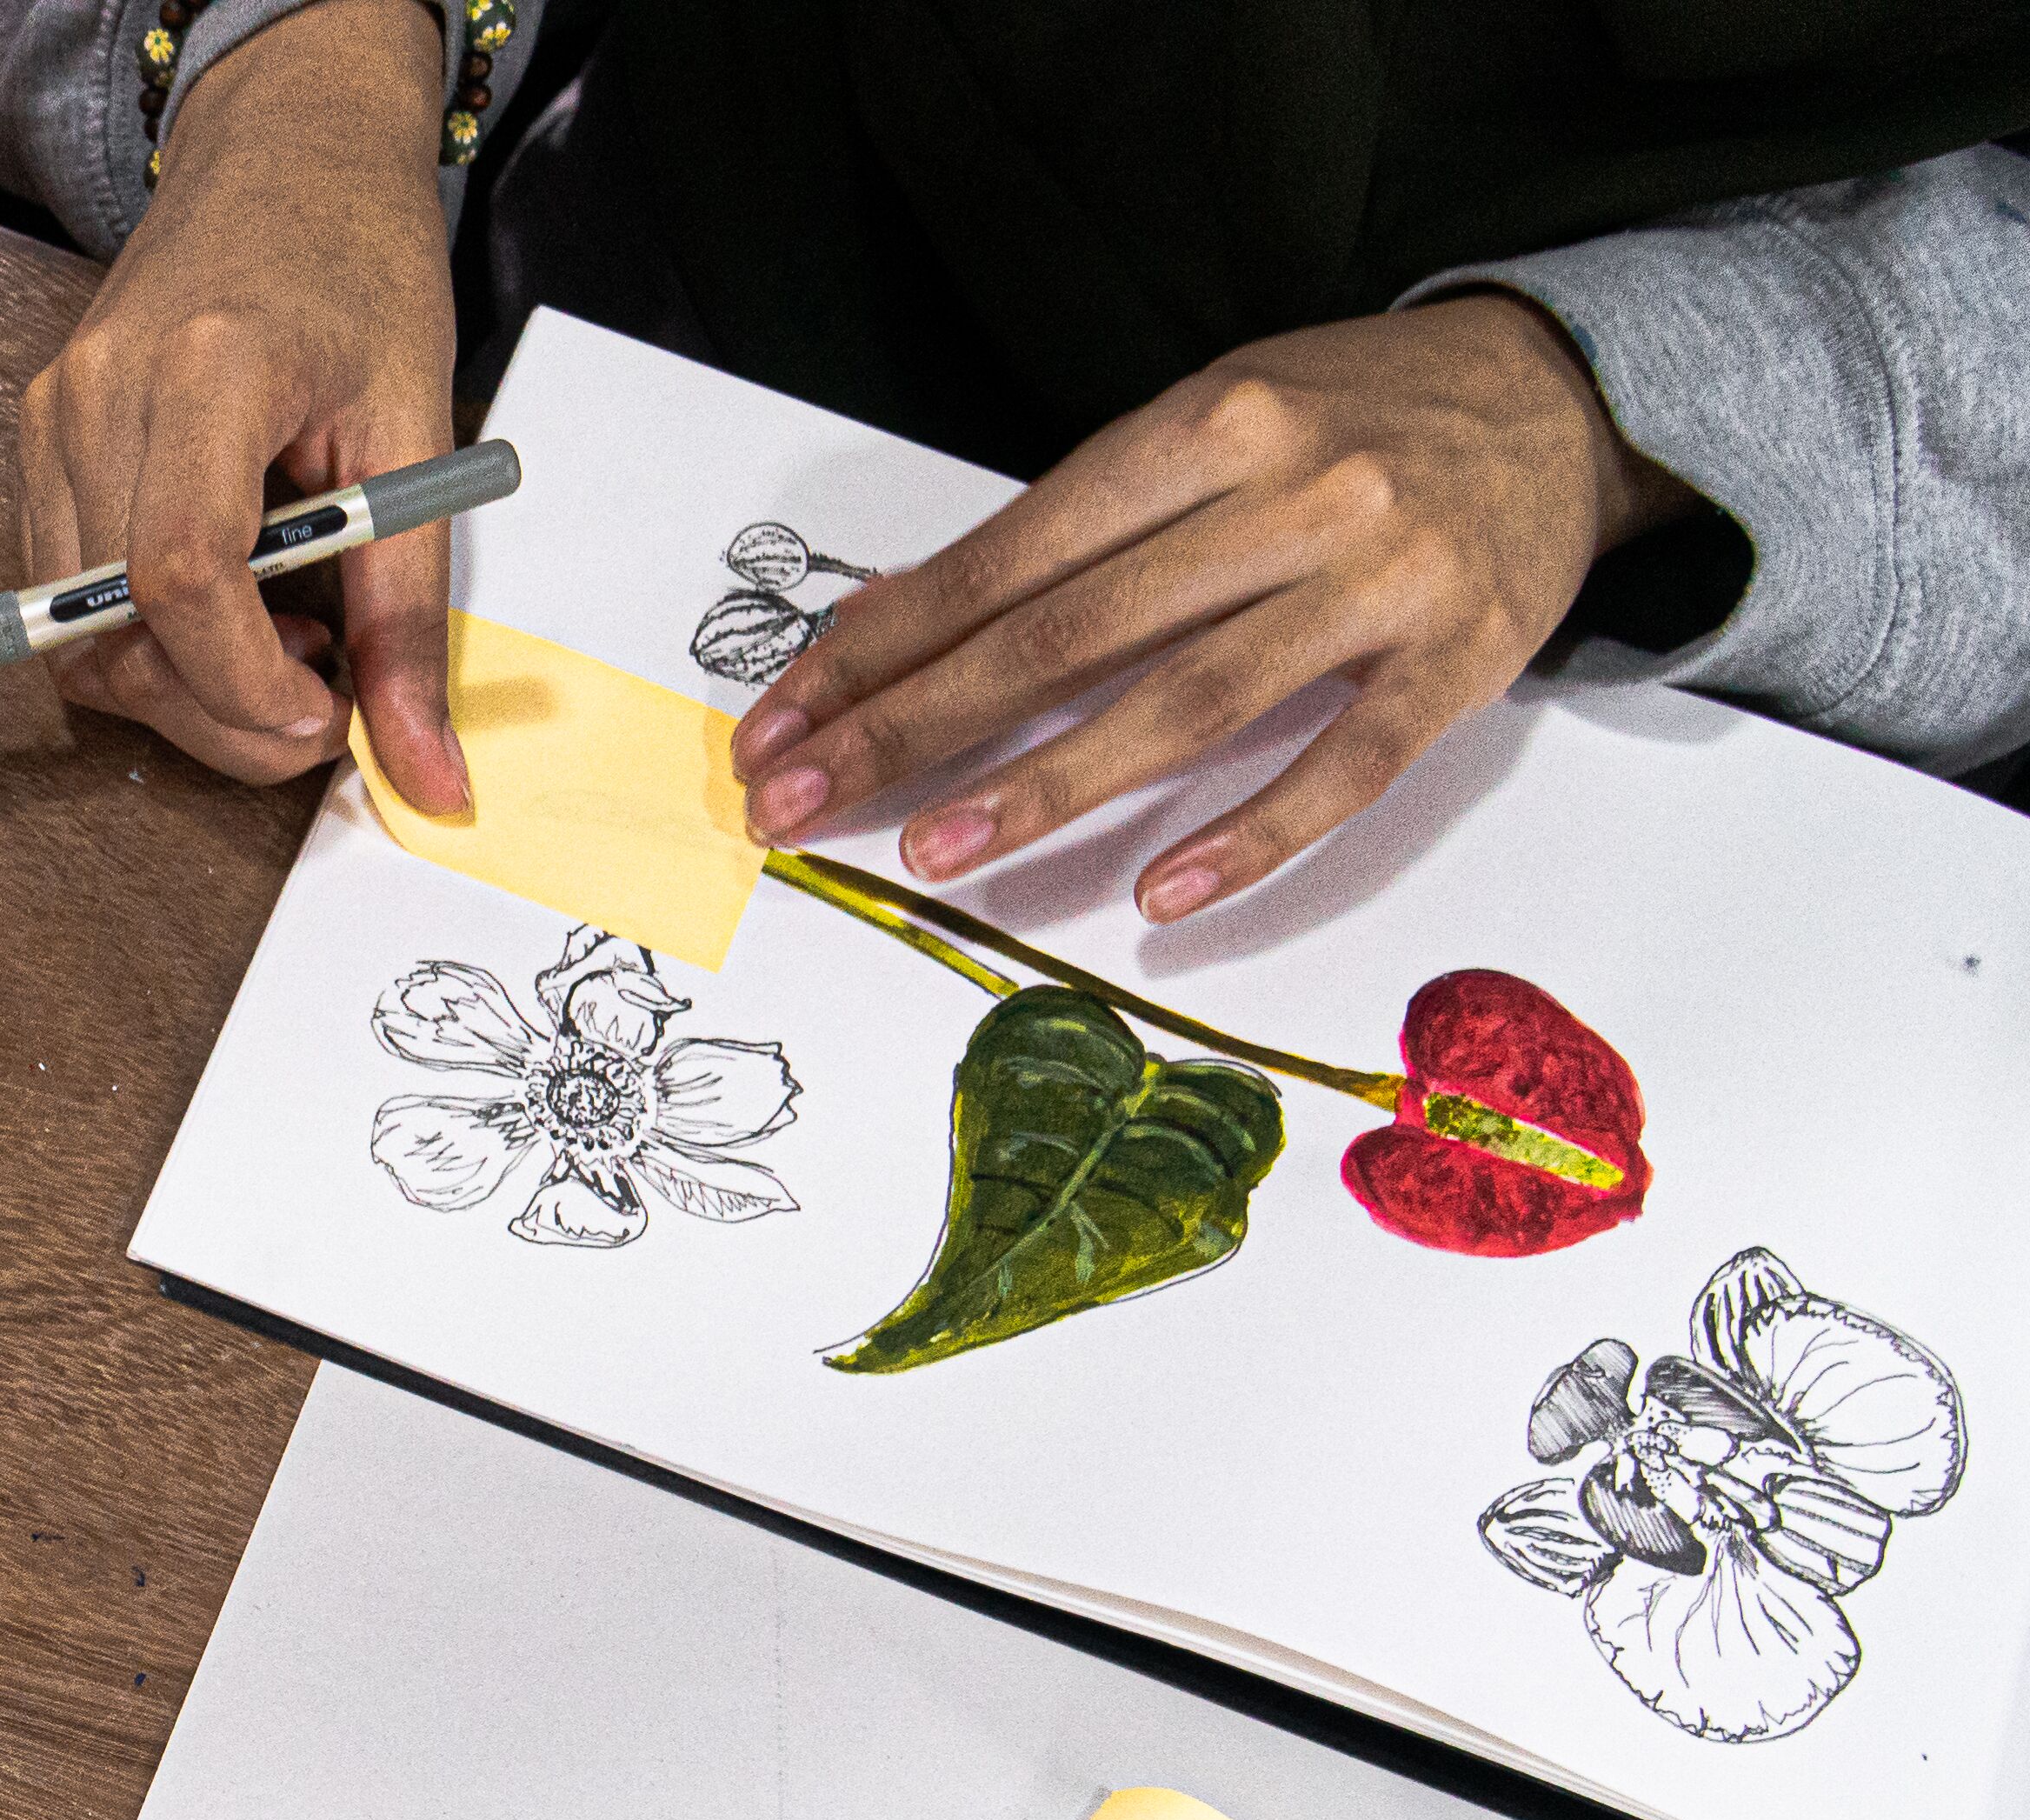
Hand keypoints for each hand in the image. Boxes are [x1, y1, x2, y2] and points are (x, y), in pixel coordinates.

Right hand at [13, 0, 465, 799]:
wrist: (283, 155)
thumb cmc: (357, 266)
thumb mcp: (419, 432)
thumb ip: (409, 618)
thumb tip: (425, 774)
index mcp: (207, 368)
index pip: (180, 575)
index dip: (244, 683)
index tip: (323, 719)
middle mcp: (100, 394)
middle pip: (112, 631)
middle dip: (219, 712)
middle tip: (321, 703)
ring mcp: (52, 418)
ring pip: (75, 639)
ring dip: (180, 684)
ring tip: (281, 641)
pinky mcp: (38, 440)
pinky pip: (67, 598)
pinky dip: (146, 639)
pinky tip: (229, 605)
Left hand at [730, 296, 1697, 922]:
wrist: (1566, 392)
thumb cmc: (1350, 422)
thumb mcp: (1204, 427)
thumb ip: (1065, 526)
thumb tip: (891, 617)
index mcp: (1205, 424)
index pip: (1008, 558)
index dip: (883, 648)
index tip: (783, 722)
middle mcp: (1288, 492)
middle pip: (1070, 633)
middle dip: (917, 725)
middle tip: (804, 802)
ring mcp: (1378, 578)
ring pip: (1188, 701)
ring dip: (1049, 786)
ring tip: (934, 853)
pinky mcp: (1460, 658)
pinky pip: (1343, 764)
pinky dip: (1249, 834)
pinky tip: (1158, 896)